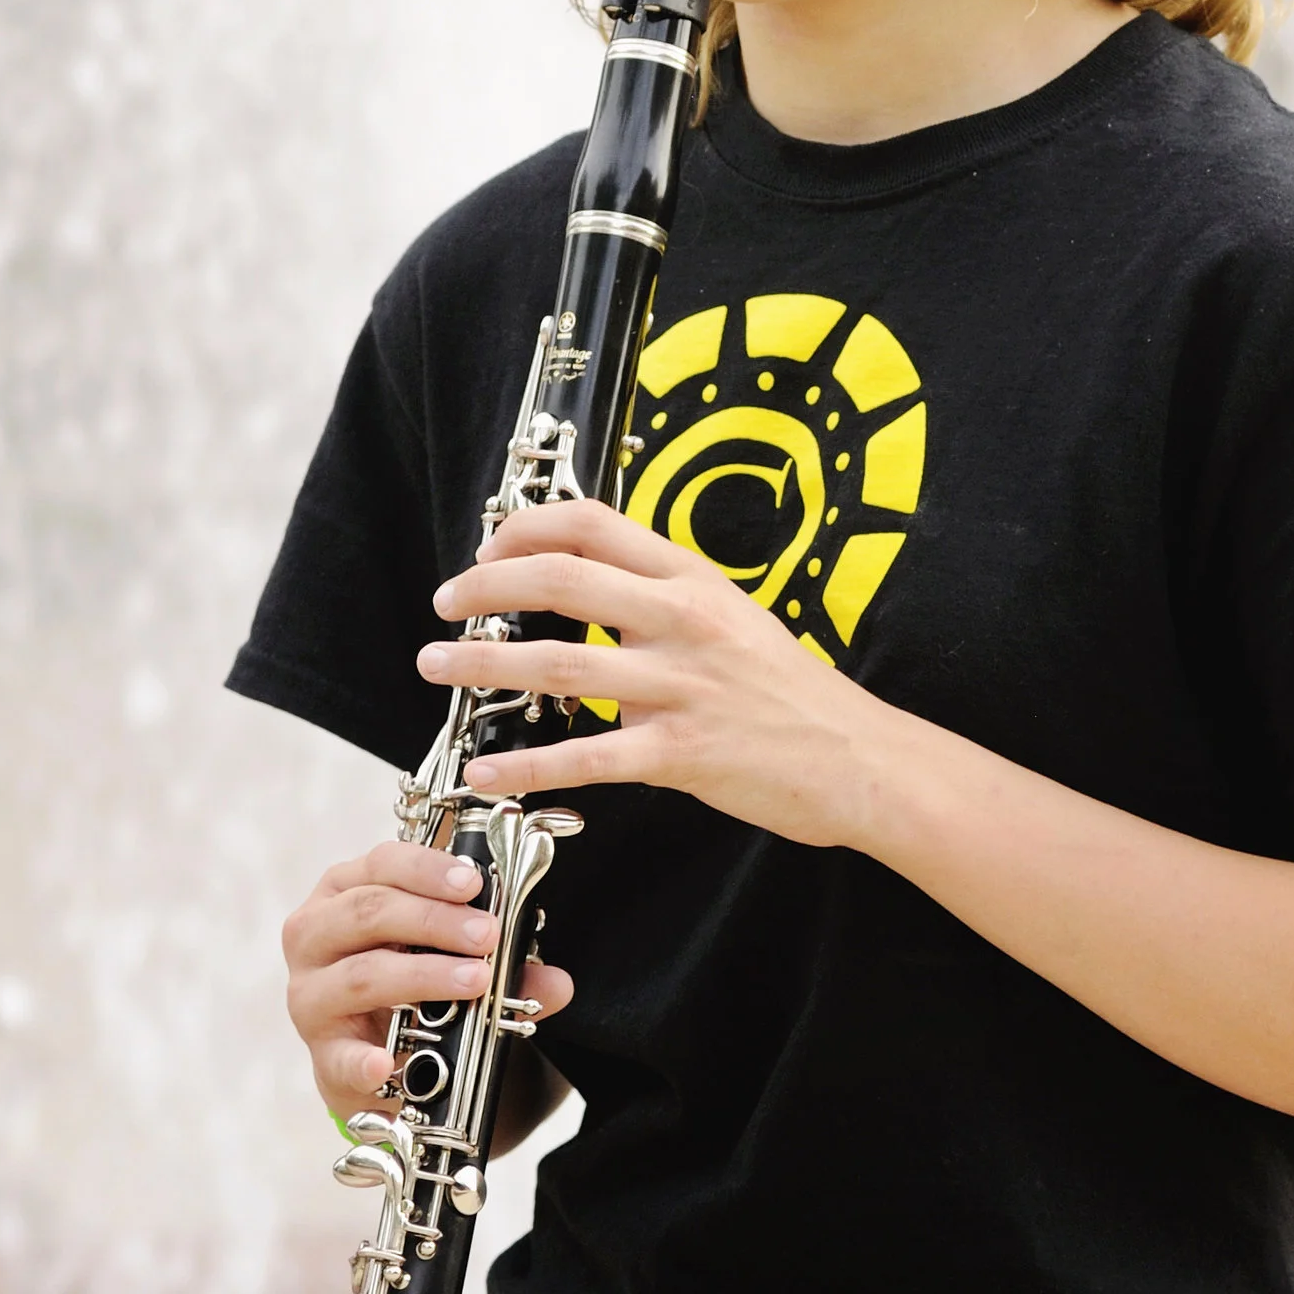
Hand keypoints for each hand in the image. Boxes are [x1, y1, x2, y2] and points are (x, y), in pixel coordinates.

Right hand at [281, 838, 573, 1124]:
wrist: (376, 1056)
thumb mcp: (450, 957)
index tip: (475, 884)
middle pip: (369, 912)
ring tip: (474, 981)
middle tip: (487, 936)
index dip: (429, 869)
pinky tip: (386, 1063)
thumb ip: (502, 963)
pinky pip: (339, 1056)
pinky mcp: (320, 1051)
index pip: (383, 863)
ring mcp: (311, 994)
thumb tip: (556, 982)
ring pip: (362, 975)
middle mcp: (317, 935)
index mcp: (346, 892)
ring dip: (423, 976)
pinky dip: (363, 1060)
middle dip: (434, 920)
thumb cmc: (407, 985)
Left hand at [418, 499, 885, 845]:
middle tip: (443, 603)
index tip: (487, 548)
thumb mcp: (731, 615)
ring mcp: (681, 686)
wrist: (858, 757)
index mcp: (691, 579)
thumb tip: (586, 584)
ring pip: (559, 665)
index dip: (526, 528)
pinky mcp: (681, 753)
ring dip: (484, 664)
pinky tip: (487, 768)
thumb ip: (661, 597)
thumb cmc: (789, 691)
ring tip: (436, 666)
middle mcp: (682, 621)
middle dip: (485, 587)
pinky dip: (527, 764)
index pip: (593, 525)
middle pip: (562, 580)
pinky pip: (586, 757)